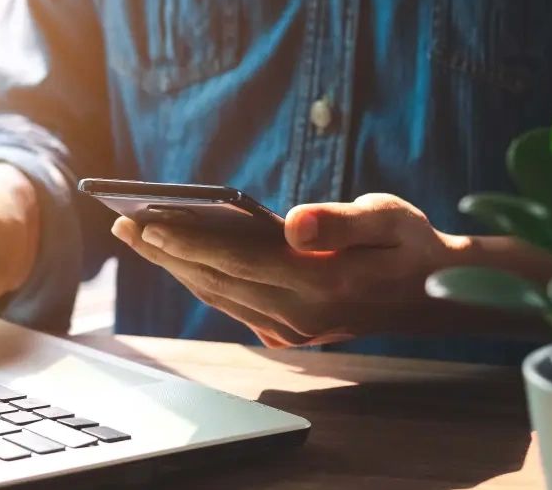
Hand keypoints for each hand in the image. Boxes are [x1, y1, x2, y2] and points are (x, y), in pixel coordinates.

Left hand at [111, 193, 467, 346]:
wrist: (428, 295)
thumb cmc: (408, 245)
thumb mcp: (390, 219)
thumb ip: (342, 222)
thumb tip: (294, 224)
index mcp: (322, 284)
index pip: (237, 260)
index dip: (189, 242)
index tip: (147, 224)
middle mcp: (299, 315)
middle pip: (216, 279)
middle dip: (165, 252)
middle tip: (122, 224)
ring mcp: (291, 330)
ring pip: (217, 294)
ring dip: (174, 267)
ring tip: (138, 237)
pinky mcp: (287, 332)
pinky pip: (231, 304)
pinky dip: (199, 280)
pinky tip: (177, 259)